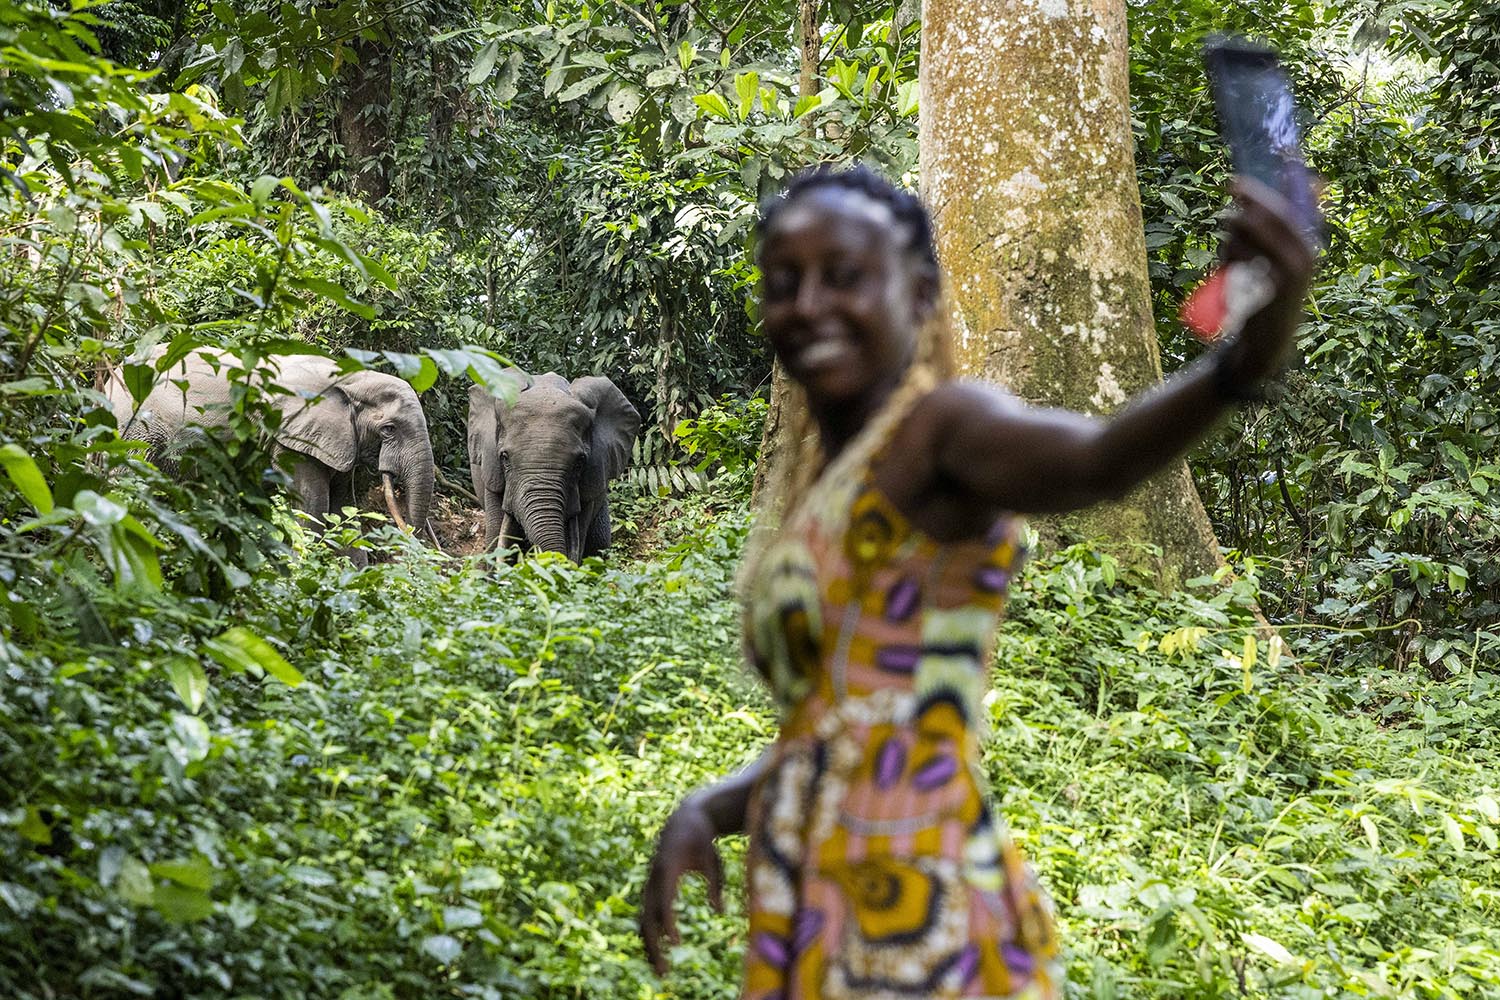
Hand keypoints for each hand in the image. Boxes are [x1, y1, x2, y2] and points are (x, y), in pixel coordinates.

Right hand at [638, 796, 724, 974]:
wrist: (682, 819)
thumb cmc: (702, 840)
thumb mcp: (713, 860)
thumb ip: (715, 885)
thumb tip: (720, 912)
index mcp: (668, 869)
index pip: (664, 902)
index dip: (668, 924)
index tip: (676, 944)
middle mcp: (654, 879)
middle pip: (647, 918)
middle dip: (653, 946)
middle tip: (664, 972)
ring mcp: (650, 884)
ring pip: (643, 920)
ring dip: (649, 946)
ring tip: (660, 971)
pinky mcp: (651, 888)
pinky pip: (647, 916)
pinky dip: (650, 936)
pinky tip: (658, 954)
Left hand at [1218, 176, 1318, 383]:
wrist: (1265, 342)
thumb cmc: (1263, 297)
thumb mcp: (1267, 261)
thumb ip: (1269, 231)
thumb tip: (1266, 198)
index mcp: (1307, 243)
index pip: (1301, 202)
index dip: (1294, 175)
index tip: (1286, 148)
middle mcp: (1307, 253)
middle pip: (1273, 211)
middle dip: (1251, 196)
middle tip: (1231, 184)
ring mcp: (1294, 268)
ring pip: (1251, 230)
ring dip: (1231, 238)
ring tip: (1229, 257)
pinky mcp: (1275, 284)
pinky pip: (1243, 254)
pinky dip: (1230, 258)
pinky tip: (1229, 271)